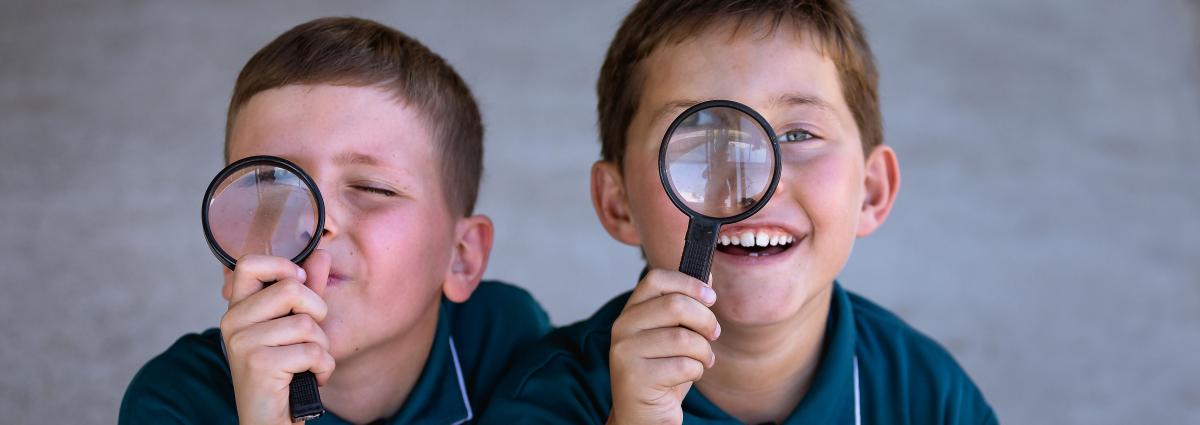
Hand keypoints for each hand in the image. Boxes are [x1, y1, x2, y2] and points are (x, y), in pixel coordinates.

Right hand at [219, 251, 332, 424]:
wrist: (270, 421)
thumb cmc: (286, 374)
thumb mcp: (296, 327)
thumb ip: (307, 291)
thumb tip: (321, 252)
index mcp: (238, 309)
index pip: (250, 263)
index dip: (283, 266)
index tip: (300, 283)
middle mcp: (233, 322)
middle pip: (291, 288)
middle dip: (317, 313)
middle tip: (311, 337)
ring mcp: (242, 343)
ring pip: (306, 324)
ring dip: (321, 347)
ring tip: (308, 363)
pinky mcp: (258, 364)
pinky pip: (312, 351)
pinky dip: (323, 368)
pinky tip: (310, 379)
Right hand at [607, 269, 719, 424]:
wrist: (644, 416)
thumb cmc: (663, 373)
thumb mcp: (675, 335)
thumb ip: (686, 307)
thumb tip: (708, 275)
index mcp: (631, 312)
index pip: (656, 279)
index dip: (689, 283)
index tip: (710, 298)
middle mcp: (622, 328)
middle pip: (675, 305)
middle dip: (706, 320)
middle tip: (713, 335)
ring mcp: (625, 353)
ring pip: (684, 338)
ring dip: (704, 352)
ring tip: (703, 361)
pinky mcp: (635, 377)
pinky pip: (683, 365)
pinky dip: (697, 371)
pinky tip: (689, 377)